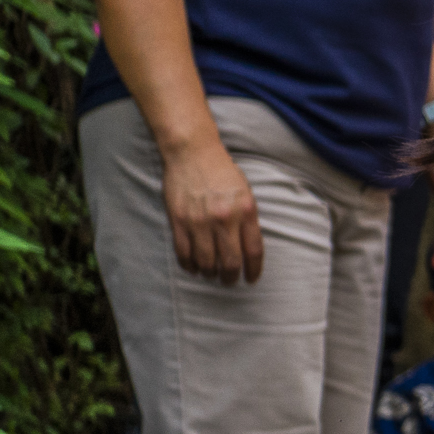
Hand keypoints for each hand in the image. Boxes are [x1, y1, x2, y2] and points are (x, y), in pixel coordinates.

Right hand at [160, 135, 262, 284]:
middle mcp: (225, 218)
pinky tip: (194, 267)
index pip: (253, 251)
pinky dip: (190, 265)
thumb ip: (248, 220)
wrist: (193, 152)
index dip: (253, 271)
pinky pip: (184, 253)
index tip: (251, 279)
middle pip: (230, 262)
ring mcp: (200, 221)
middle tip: (229, 280)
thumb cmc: (222, 172)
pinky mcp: (179, 220)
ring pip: (206, 262)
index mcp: (247, 211)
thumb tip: (248, 249)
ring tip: (211, 274)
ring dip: (209, 273)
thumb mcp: (246, 193)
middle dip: (230, 277)